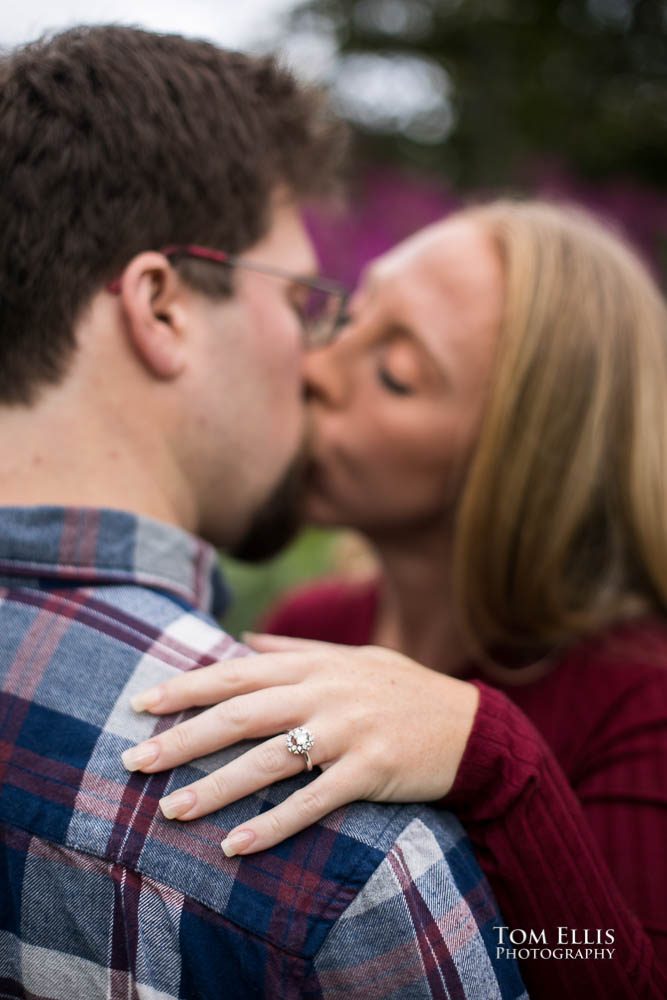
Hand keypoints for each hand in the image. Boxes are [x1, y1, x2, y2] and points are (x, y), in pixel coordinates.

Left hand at [122, 634, 479, 855]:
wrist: (473, 727)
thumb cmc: (404, 690)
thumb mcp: (353, 657)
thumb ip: (296, 647)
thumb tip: (243, 638)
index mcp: (316, 664)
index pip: (236, 673)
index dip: (186, 687)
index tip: (142, 704)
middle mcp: (326, 693)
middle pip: (240, 715)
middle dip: (182, 738)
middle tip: (135, 761)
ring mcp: (349, 732)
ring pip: (268, 761)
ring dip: (216, 787)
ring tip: (172, 810)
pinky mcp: (371, 772)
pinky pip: (312, 803)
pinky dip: (273, 826)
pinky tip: (237, 846)